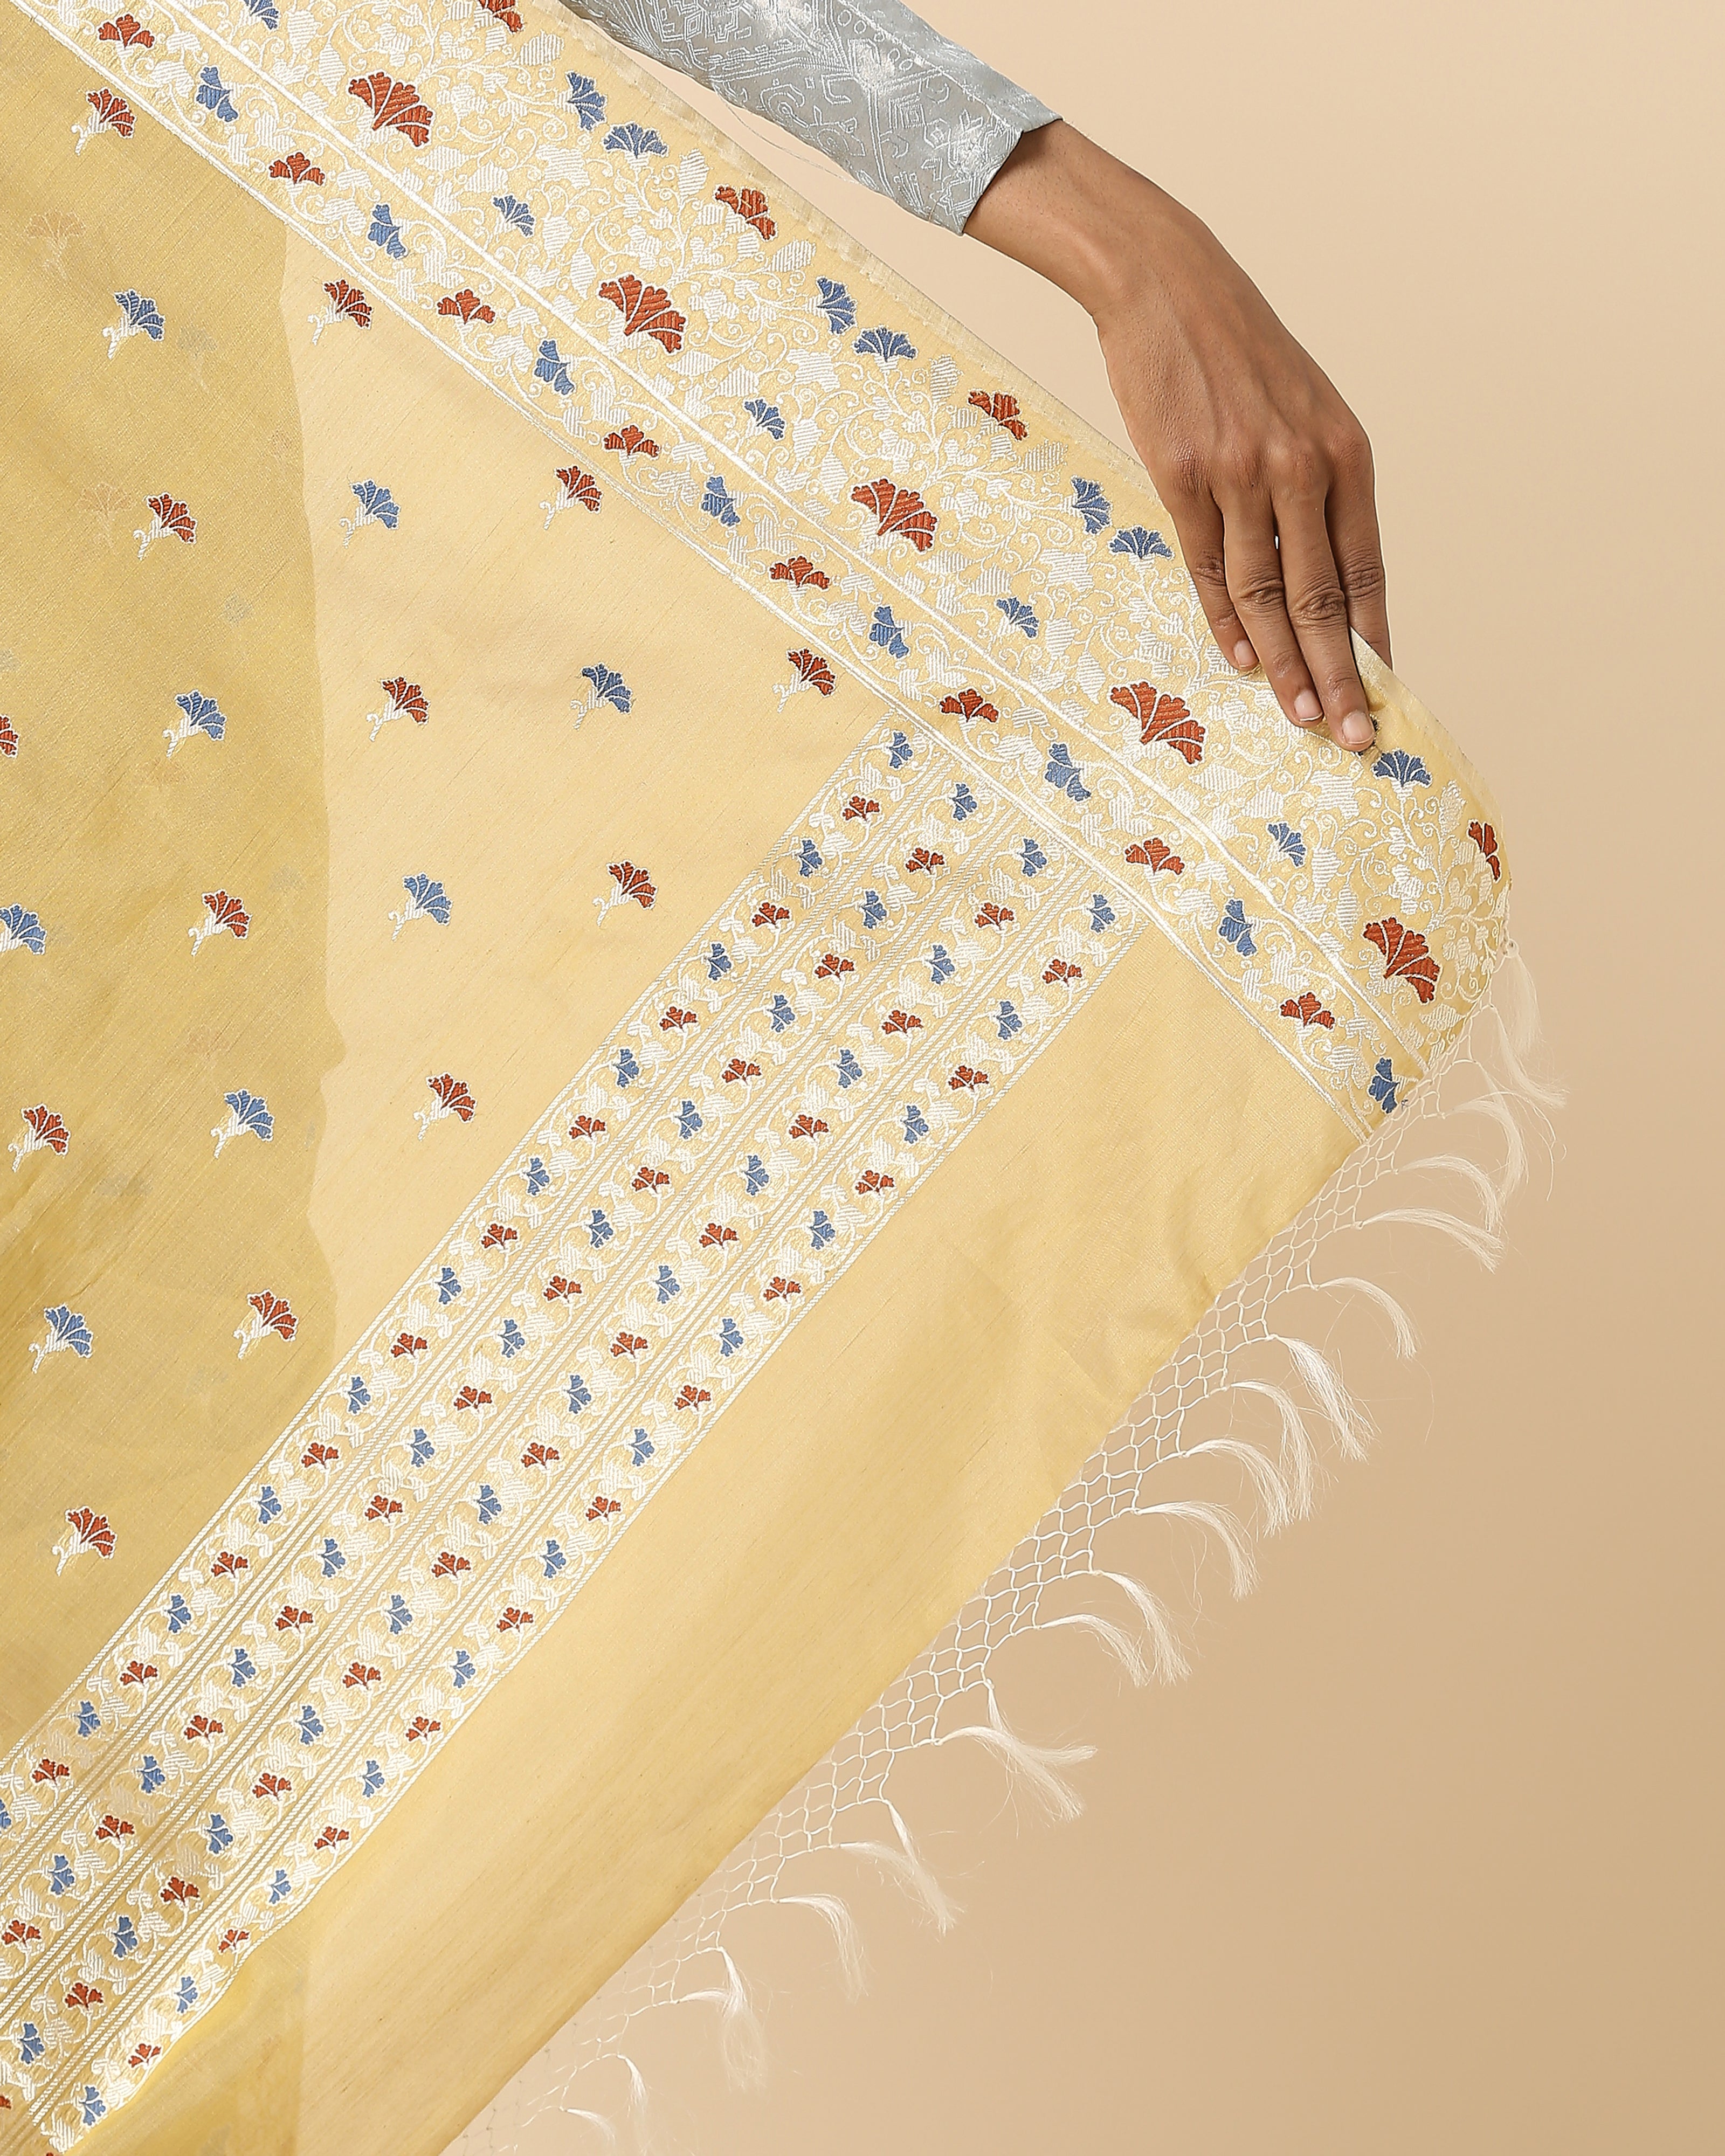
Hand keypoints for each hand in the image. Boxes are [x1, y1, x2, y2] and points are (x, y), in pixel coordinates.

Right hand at [966, 121, 1389, 752]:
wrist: (1166, 285)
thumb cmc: (1237, 353)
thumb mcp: (1303, 409)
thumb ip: (1318, 488)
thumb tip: (1326, 578)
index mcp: (1345, 451)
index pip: (1367, 568)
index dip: (1374, 638)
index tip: (1385, 691)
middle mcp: (1301, 466)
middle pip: (1324, 597)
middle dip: (1341, 674)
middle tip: (1353, 735)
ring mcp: (1240, 474)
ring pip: (1267, 594)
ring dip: (1285, 665)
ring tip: (1301, 717)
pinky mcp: (1181, 477)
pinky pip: (1210, 567)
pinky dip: (1227, 620)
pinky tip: (1243, 661)